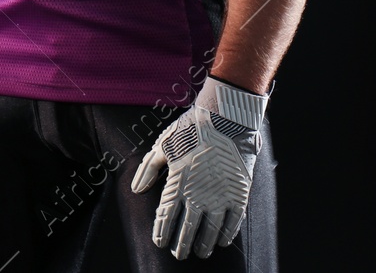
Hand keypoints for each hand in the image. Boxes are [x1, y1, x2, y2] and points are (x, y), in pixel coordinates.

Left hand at [130, 75, 268, 259]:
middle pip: (188, 229)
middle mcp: (198, 195)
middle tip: (179, 255)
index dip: (162, 232)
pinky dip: (228, 234)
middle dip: (182, 244)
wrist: (225, 119)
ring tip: (200, 253)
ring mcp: (220, 196)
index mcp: (177, 183)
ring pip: (211, 229)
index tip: (159, 243)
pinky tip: (222, 242)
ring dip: (204, 244)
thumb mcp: (162, 145)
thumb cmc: (190, 130)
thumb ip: (148, 169)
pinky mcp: (239, 193)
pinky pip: (234, 221)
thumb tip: (136, 189)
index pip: (166, 216)